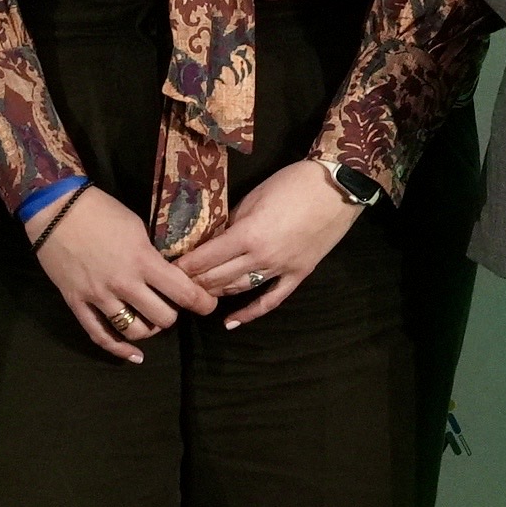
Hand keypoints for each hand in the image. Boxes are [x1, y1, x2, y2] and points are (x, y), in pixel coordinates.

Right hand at [29, 186, 219, 364]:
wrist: (55, 209)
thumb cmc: (101, 211)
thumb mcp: (138, 228)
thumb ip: (152, 255)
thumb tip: (170, 272)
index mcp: (143, 261)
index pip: (183, 293)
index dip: (202, 303)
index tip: (208, 304)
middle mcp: (123, 284)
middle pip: (162, 318)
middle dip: (174, 315)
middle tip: (173, 306)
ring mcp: (98, 297)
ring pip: (134, 331)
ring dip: (150, 330)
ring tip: (152, 320)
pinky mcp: (77, 303)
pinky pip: (100, 335)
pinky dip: (119, 350)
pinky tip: (135, 356)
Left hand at [168, 156, 357, 329]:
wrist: (337, 187)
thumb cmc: (293, 184)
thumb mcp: (253, 197)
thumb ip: (233, 222)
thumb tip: (213, 238)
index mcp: (247, 234)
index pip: (205, 259)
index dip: (184, 266)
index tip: (167, 270)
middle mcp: (261, 257)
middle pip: (218, 277)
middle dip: (194, 281)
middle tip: (176, 283)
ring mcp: (281, 269)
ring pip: (239, 289)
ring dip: (216, 293)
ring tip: (197, 294)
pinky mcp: (298, 274)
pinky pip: (272, 299)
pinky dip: (250, 313)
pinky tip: (231, 322)